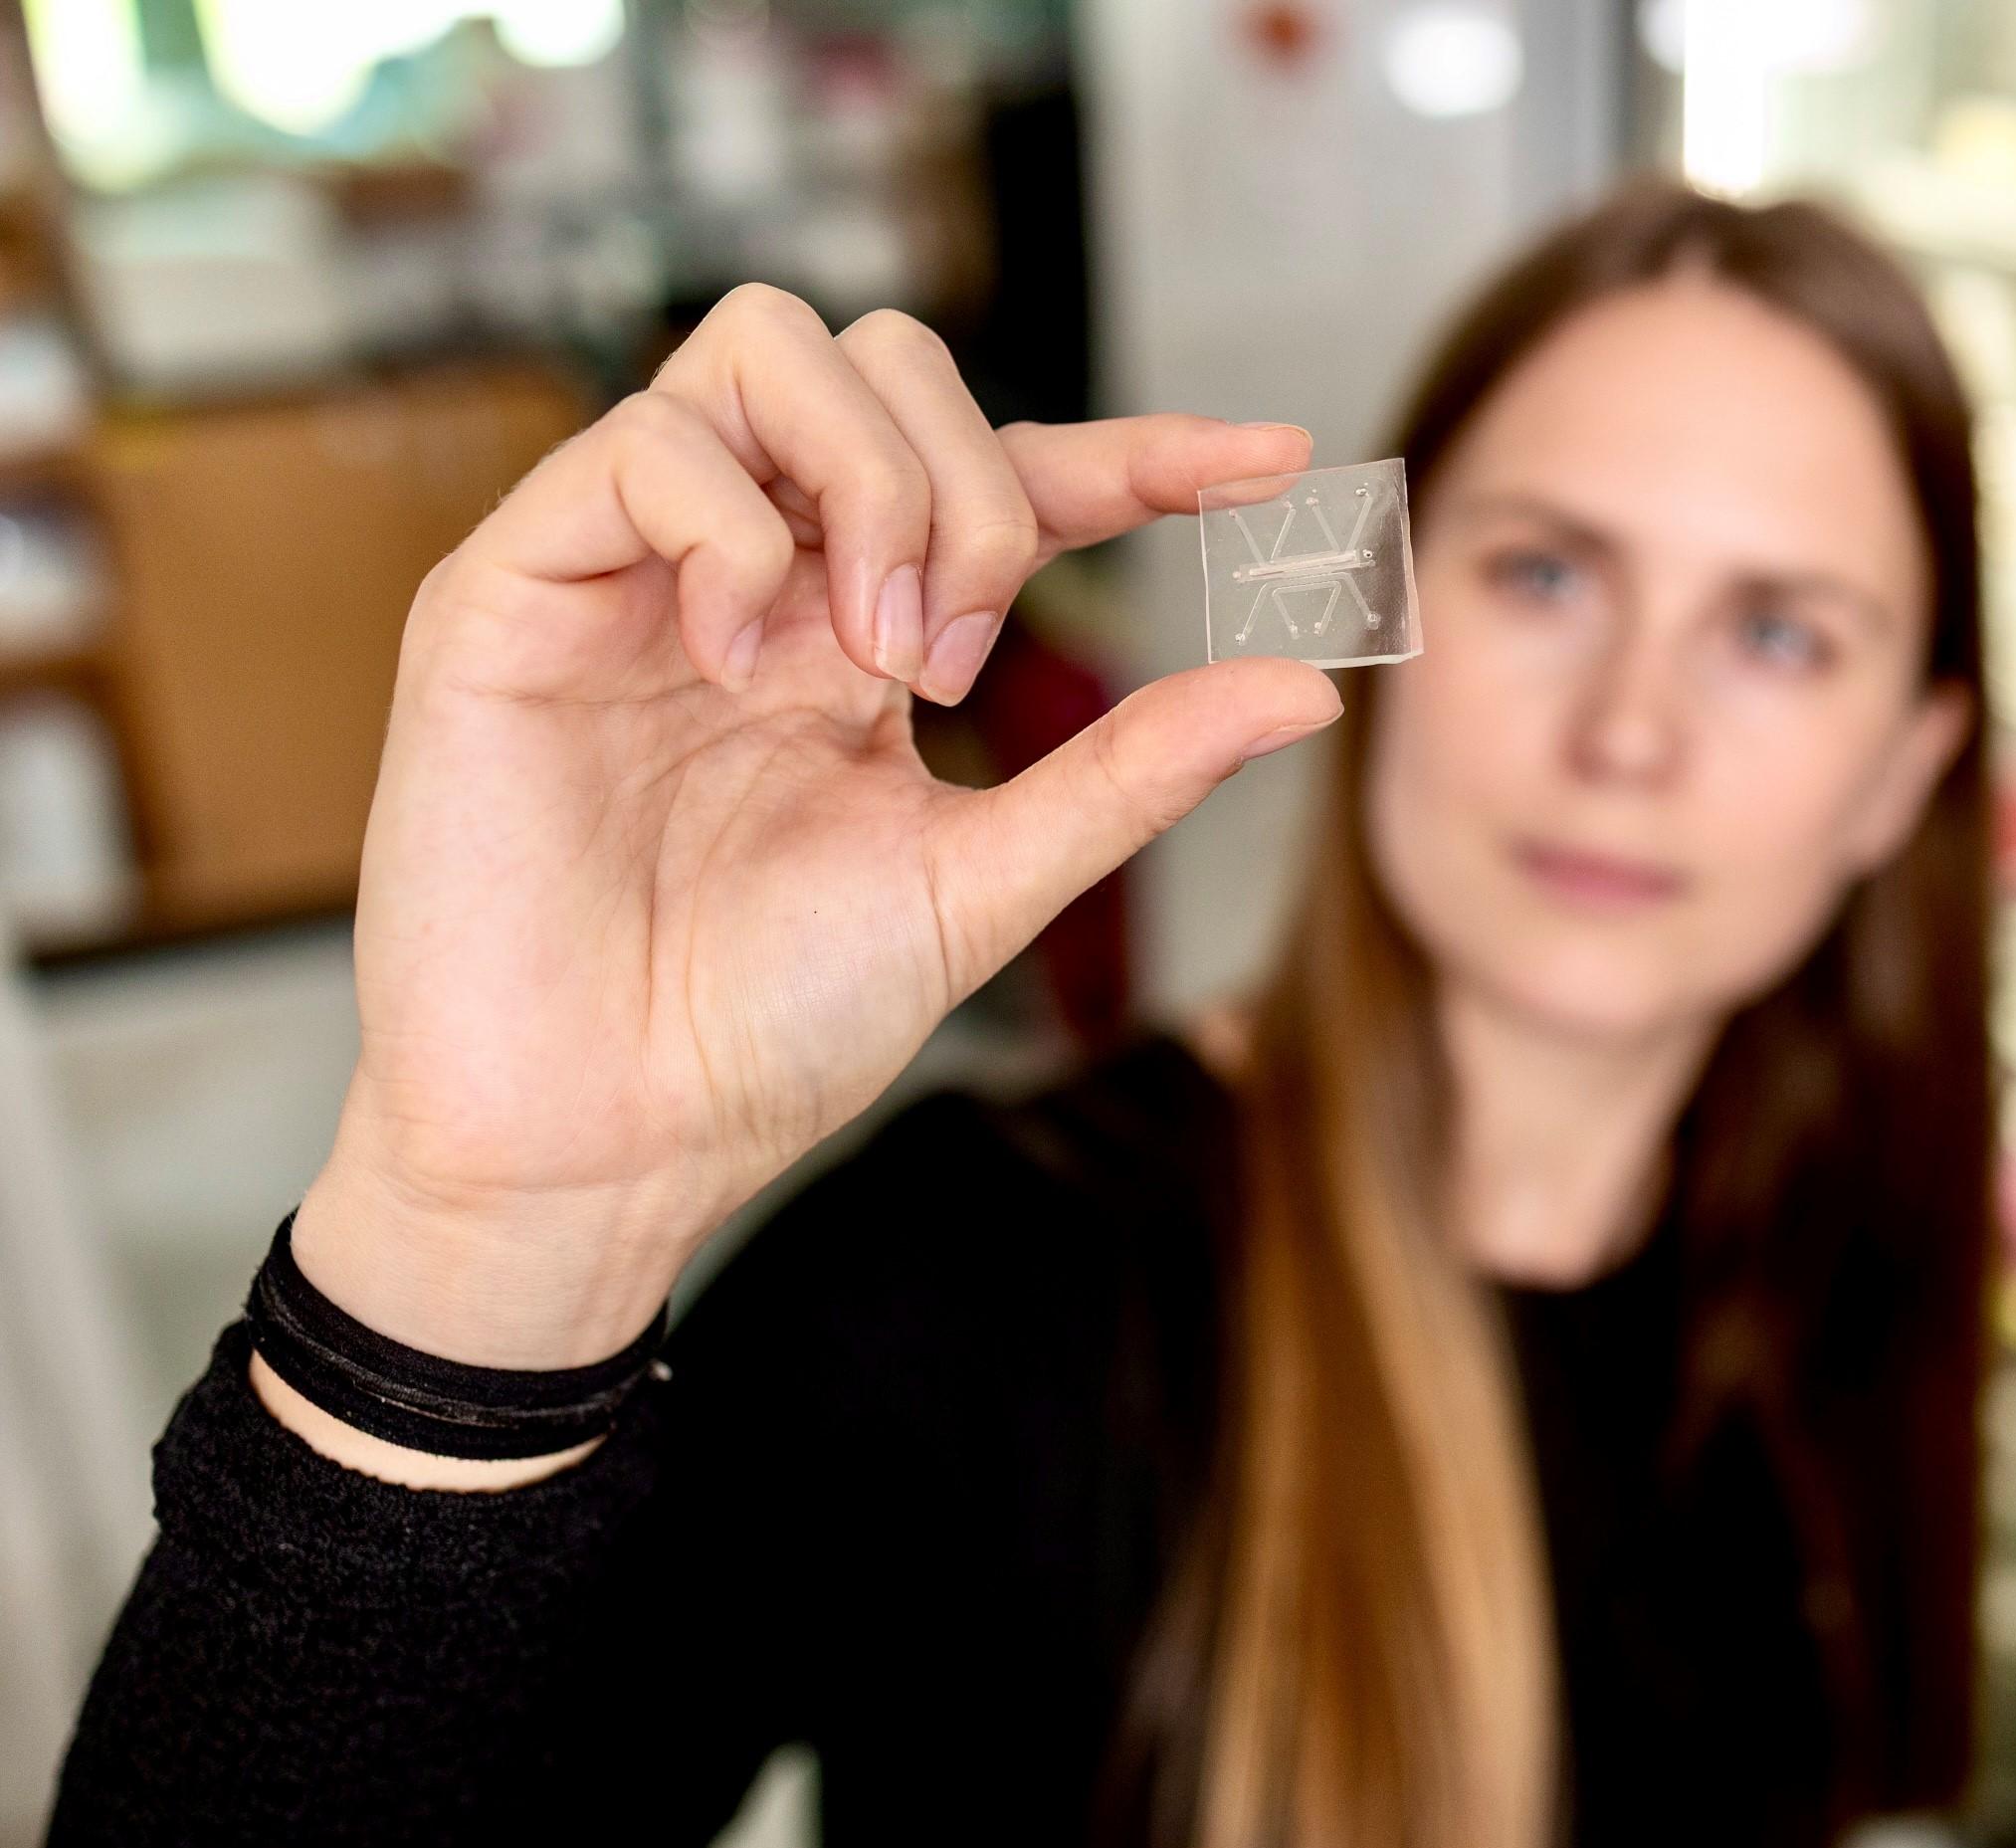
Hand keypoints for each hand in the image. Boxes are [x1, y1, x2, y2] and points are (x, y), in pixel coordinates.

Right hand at [291, 285, 1336, 1374]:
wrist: (606, 1140)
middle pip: (888, 361)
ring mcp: (634, 566)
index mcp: (863, 631)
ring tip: (871, 658)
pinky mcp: (513, 587)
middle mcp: (758, 571)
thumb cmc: (768, 1027)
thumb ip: (1131, 773)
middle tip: (956, 663)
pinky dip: (729, 529)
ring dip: (869, 482)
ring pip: (764, 345)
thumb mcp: (986, 883)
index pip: (1014, 476)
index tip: (1277, 463)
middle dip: (973, 480)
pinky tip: (741, 660)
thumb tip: (1308, 687)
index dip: (1143, 451)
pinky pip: (641, 443)